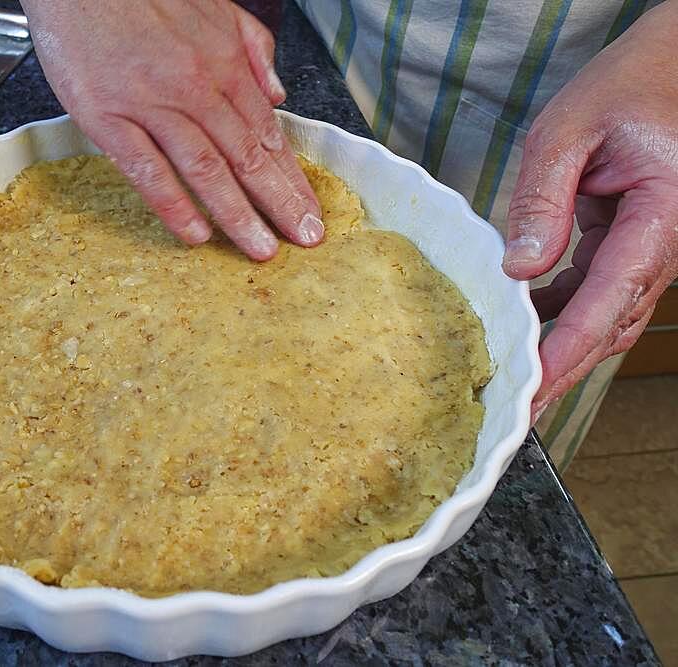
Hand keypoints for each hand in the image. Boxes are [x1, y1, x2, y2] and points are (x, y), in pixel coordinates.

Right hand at [20, 0, 322, 259]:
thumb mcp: (215, 6)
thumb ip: (252, 46)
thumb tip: (279, 92)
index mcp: (224, 62)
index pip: (268, 132)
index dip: (291, 176)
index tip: (308, 208)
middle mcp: (196, 87)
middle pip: (247, 156)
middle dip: (280, 203)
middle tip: (303, 239)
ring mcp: (151, 104)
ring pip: (206, 168)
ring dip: (238, 214)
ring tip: (260, 248)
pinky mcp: (108, 118)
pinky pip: (147, 169)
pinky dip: (174, 204)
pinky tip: (195, 233)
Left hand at [502, 1, 677, 418]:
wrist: (671, 66)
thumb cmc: (630, 84)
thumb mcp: (570, 131)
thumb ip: (544, 199)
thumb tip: (521, 267)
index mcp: (663, 218)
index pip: (610, 299)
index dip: (569, 349)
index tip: (535, 385)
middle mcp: (666, 244)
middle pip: (611, 323)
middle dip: (563, 368)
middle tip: (514, 407)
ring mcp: (653, 248)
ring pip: (607, 315)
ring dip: (561, 346)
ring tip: (511, 376)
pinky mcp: (635, 243)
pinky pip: (599, 290)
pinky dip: (562, 310)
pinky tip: (522, 316)